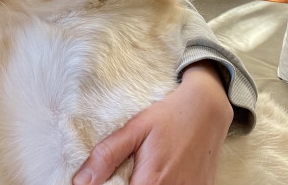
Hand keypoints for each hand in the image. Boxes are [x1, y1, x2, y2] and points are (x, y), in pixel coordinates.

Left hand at [72, 61, 233, 184]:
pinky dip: (165, 184)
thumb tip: (80, 182)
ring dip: (146, 183)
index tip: (111, 179)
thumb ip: (107, 155)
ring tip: (146, 169)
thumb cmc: (170, 116)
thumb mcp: (136, 128)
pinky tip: (163, 172)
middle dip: (128, 184)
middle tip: (130, 170)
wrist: (207, 109)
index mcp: (151, 182)